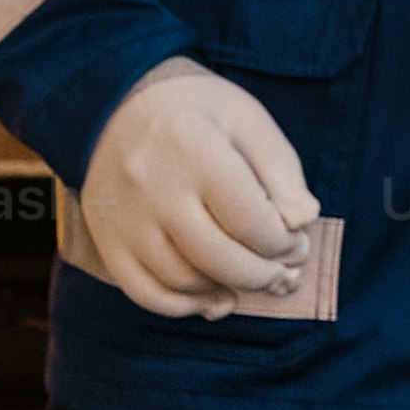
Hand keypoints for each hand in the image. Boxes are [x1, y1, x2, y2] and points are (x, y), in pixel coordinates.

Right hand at [78, 60, 319, 317]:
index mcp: (193, 147)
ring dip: (226, 289)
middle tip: (279, 269)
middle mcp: (153, 186)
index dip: (284, 243)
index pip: (251, 220)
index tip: (295, 242)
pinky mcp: (107, 241)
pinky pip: (145, 294)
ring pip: (184, 282)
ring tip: (247, 277)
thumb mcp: (248, 121)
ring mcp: (125, 218)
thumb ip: (282, 173)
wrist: (117, 103)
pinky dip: (184, 306)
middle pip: (219, 259)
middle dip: (262, 274)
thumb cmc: (197, 113)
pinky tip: (209, 295)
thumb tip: (302, 221)